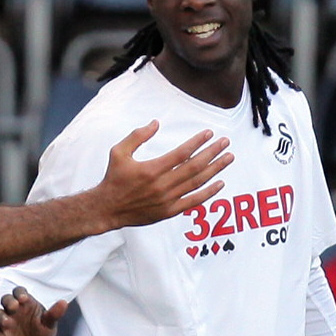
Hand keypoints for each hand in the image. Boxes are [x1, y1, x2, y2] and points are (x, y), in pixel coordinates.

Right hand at [0, 287, 66, 335]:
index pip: (19, 292)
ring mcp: (5, 323)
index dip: (19, 293)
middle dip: (8, 301)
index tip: (23, 298)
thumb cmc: (41, 329)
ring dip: (0, 316)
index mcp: (25, 303)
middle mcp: (13, 310)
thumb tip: (64, 303)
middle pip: (6, 299)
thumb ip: (54, 313)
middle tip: (14, 306)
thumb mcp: (49, 323)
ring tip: (8, 322)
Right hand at [92, 121, 233, 229]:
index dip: (197, 142)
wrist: (107, 208)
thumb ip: (137, 136)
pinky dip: (208, 193)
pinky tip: (220, 183)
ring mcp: (167, 200)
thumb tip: (155, 123)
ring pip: (197, 183)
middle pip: (194, 167)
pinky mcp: (169, 212)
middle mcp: (162, 185)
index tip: (209, 133)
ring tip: (228, 158)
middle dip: (212, 153)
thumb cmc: (114, 178)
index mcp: (151, 169)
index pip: (181, 153)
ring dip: (215, 169)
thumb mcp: (118, 152)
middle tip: (225, 142)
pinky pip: (193, 201)